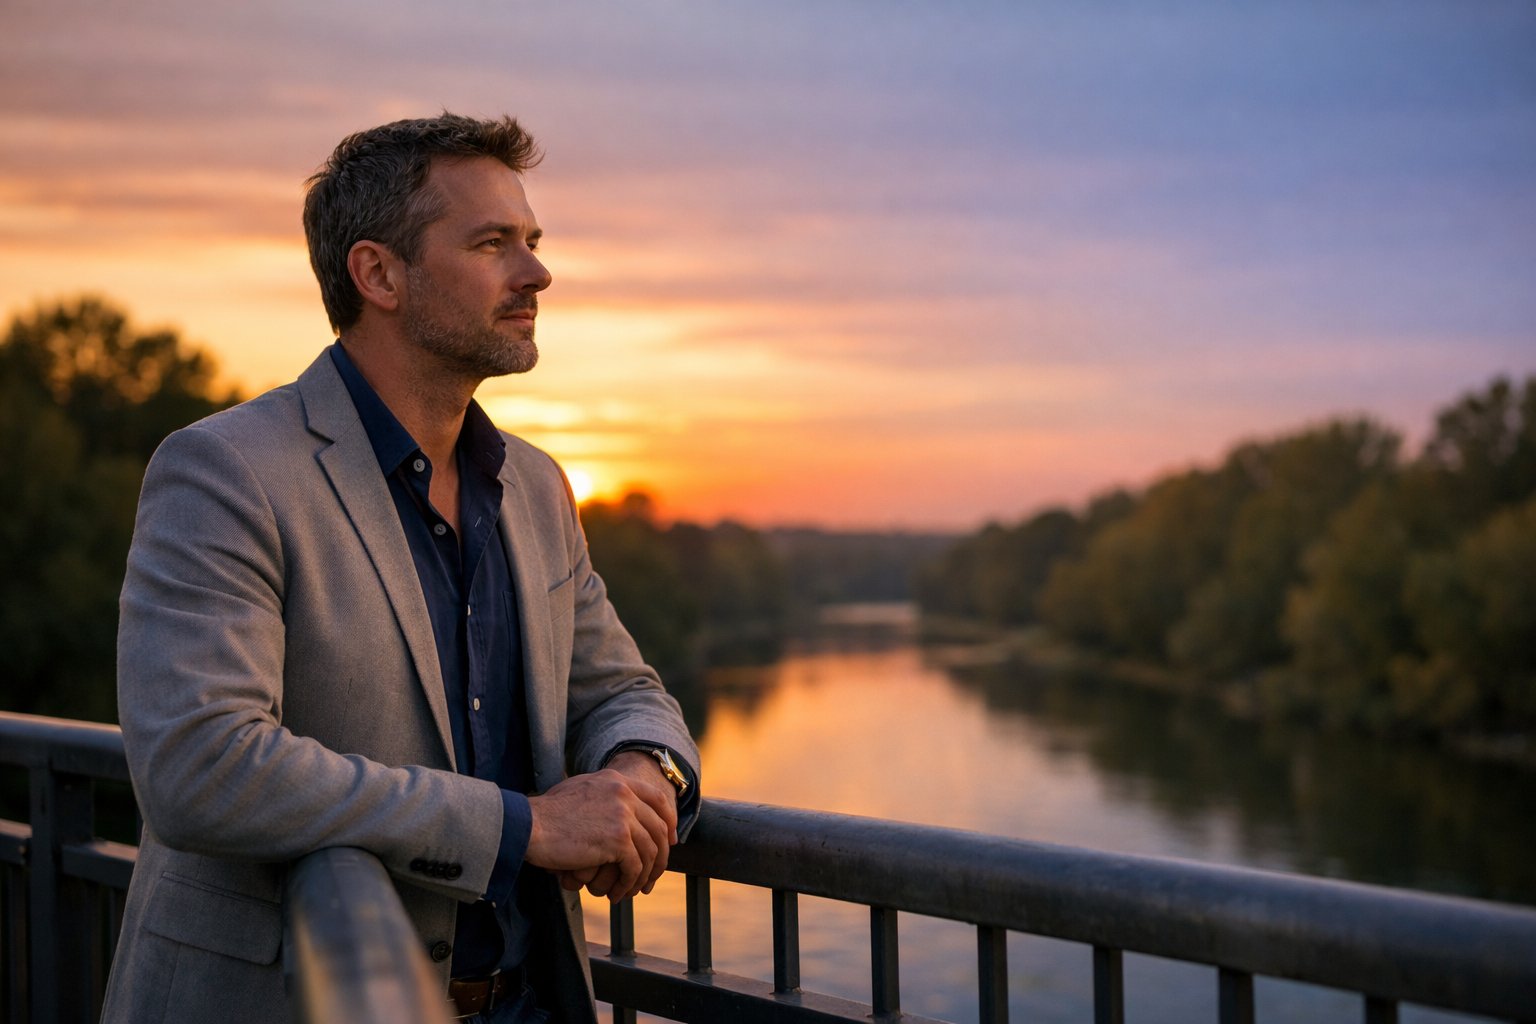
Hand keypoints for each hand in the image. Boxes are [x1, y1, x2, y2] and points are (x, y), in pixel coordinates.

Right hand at [525, 763, 675, 901]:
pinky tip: (617, 894)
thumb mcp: (579, 792)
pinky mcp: (617, 840)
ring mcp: (623, 815)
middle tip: (654, 874)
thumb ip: (602, 797)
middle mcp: (624, 793)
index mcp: (616, 780)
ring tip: (632, 890)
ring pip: (649, 851)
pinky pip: (634, 867)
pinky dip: (628, 884)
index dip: (668, 820)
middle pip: (658, 827)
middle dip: (660, 855)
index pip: (656, 798)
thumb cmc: (545, 814)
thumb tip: (619, 814)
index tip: (670, 840)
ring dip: (643, 876)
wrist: (529, 825)